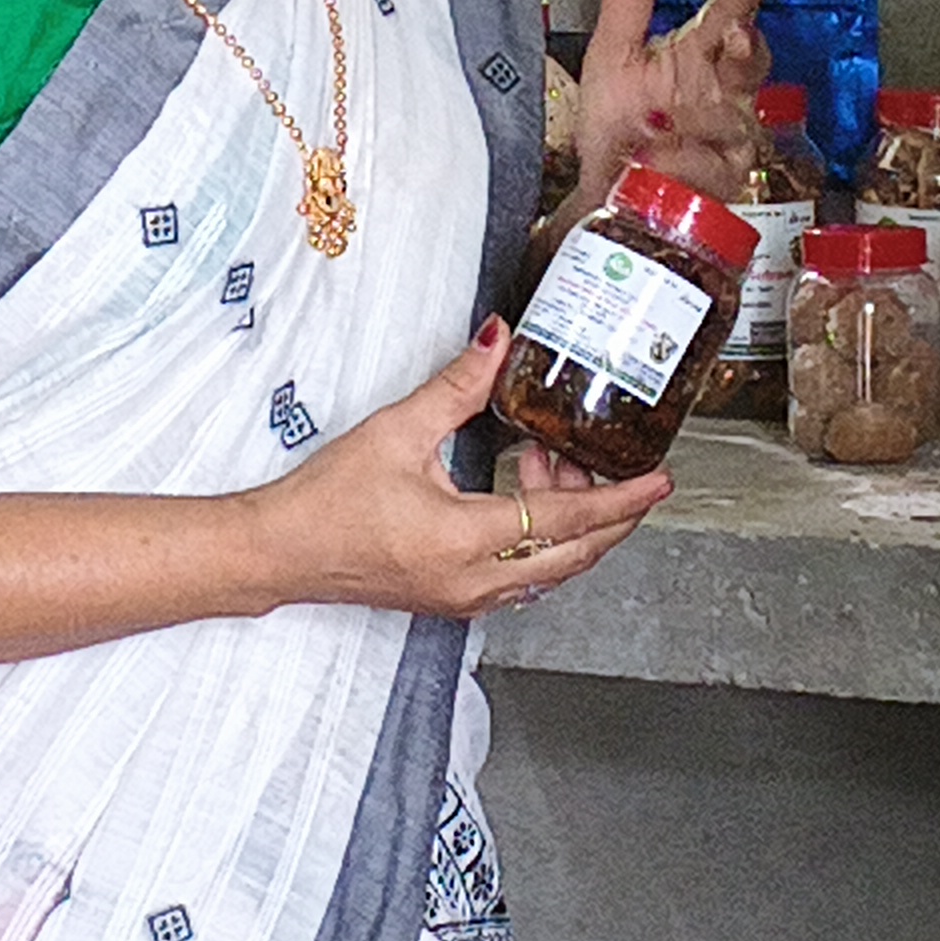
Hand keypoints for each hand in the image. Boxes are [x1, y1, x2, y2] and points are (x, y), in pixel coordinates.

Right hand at [248, 323, 669, 620]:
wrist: (279, 552)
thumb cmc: (325, 502)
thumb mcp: (397, 431)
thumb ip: (457, 386)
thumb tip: (498, 342)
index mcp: (465, 542)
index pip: (568, 522)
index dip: (621, 499)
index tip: (660, 481)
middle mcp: (474, 582)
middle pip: (574, 555)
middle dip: (610, 514)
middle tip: (631, 472)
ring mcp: (465, 597)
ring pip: (550, 568)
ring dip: (570, 523)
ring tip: (553, 464)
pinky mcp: (452, 597)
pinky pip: (521, 574)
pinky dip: (539, 538)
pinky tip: (522, 495)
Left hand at [570, 0, 768, 206]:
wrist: (605, 192)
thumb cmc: (617, 129)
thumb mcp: (614, 54)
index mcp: (699, 59)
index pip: (730, 18)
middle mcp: (722, 95)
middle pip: (752, 65)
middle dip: (747, 50)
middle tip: (736, 36)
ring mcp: (728, 139)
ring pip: (729, 118)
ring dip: (692, 119)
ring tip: (652, 126)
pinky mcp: (722, 182)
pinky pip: (711, 167)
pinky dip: (683, 162)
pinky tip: (658, 160)